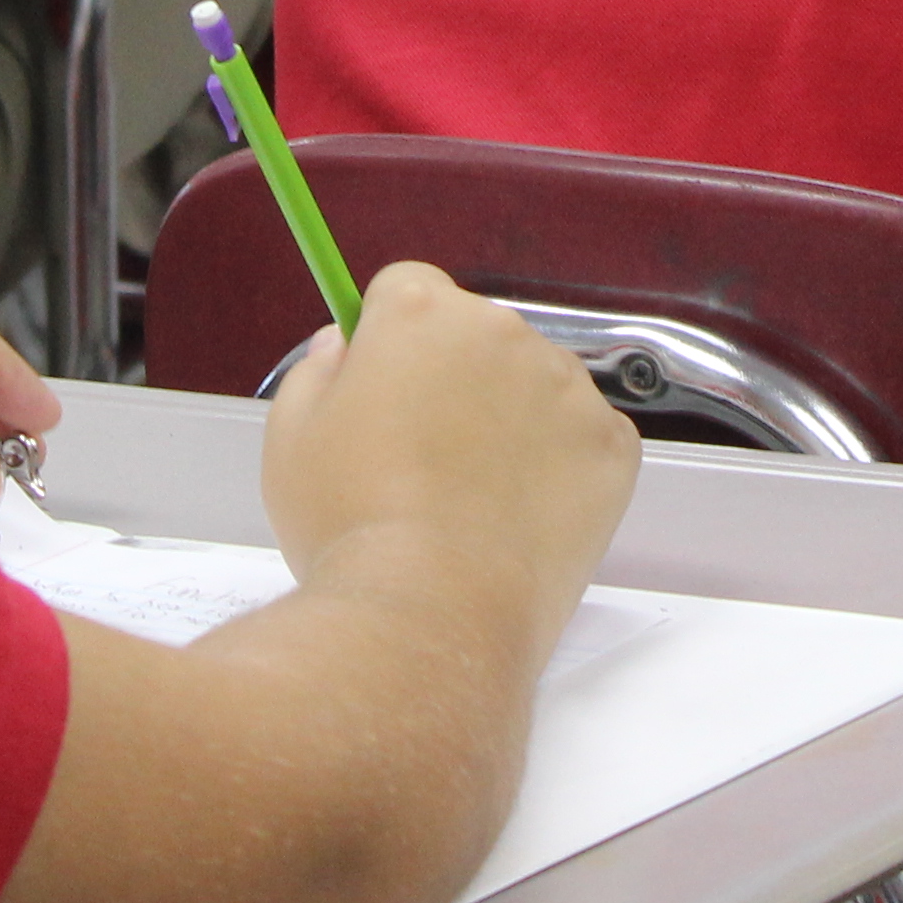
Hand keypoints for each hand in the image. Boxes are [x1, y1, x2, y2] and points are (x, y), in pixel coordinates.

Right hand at [258, 260, 637, 639]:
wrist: (431, 613)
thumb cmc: (351, 525)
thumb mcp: (291, 435)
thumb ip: (318, 369)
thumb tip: (345, 348)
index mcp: (420, 313)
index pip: (407, 290)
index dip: (388, 339)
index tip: (381, 387)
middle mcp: (502, 331)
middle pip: (475, 336)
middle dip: (452, 379)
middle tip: (422, 458)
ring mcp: (566, 388)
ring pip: (533, 385)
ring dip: (509, 419)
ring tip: (471, 501)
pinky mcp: (611, 447)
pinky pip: (583, 437)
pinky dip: (559, 468)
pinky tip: (518, 516)